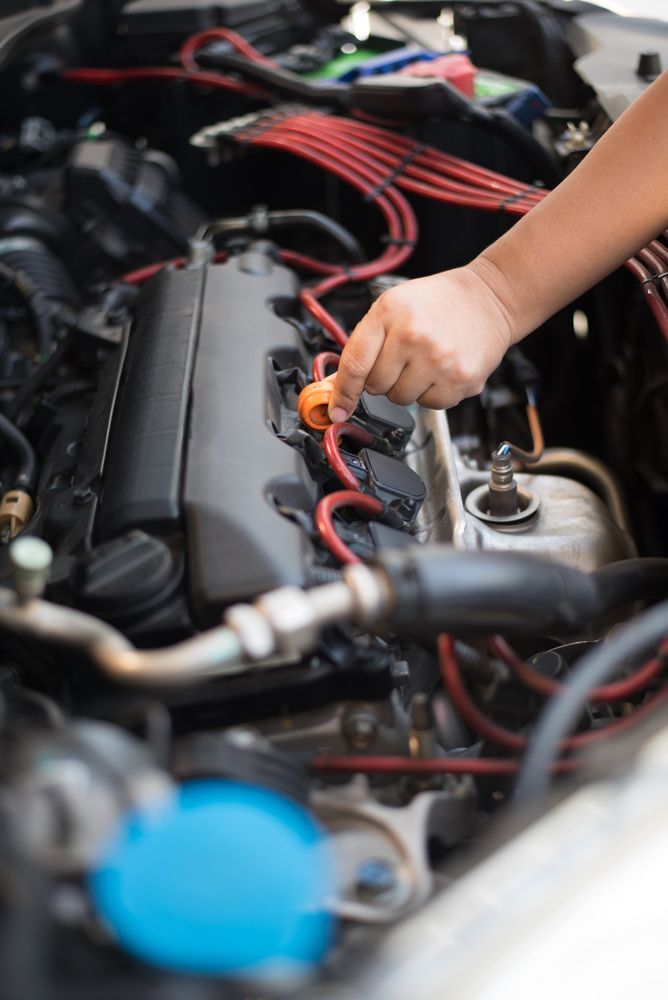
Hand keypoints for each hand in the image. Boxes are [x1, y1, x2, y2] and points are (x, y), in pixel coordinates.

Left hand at [327, 263, 514, 421]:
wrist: (490, 298)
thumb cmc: (438, 302)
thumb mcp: (393, 307)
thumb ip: (363, 344)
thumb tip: (337, 385)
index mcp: (390, 312)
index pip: (355, 364)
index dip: (343, 392)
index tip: (337, 410)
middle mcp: (414, 336)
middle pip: (377, 386)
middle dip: (383, 378)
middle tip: (402, 358)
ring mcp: (439, 360)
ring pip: (402, 399)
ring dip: (408, 387)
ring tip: (426, 360)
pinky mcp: (461, 379)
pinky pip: (430, 404)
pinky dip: (432, 392)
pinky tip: (443, 369)